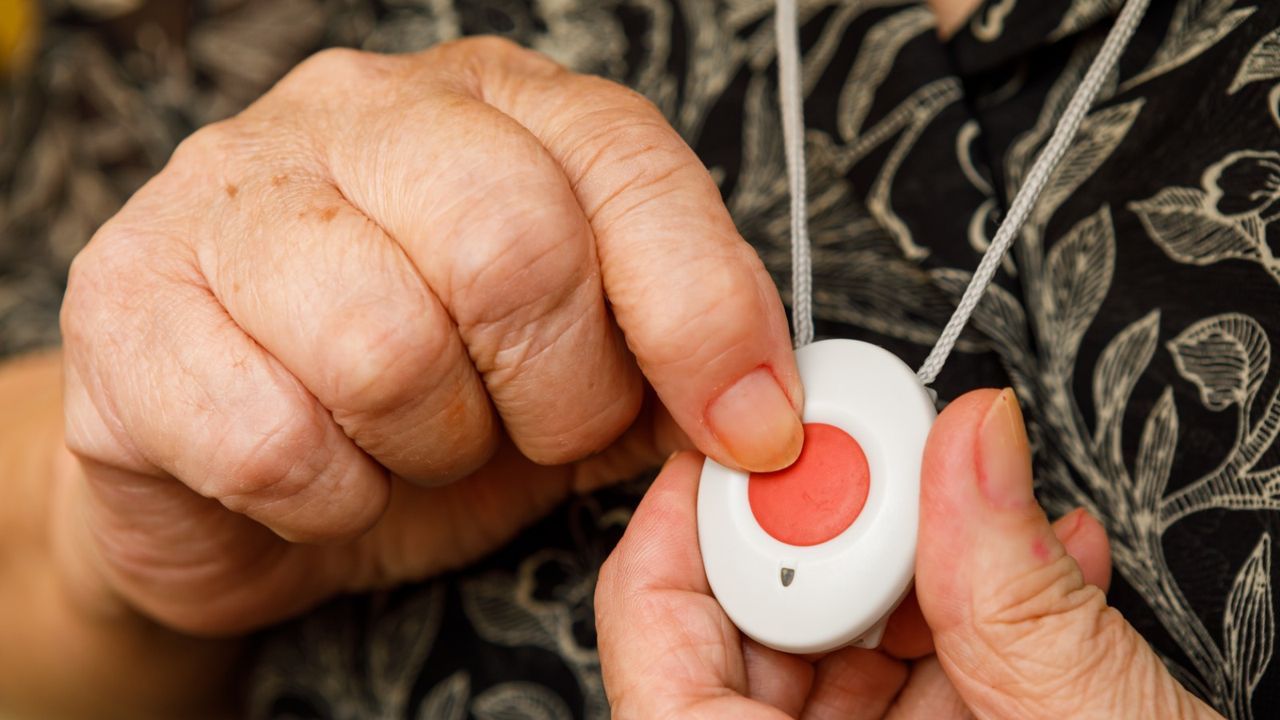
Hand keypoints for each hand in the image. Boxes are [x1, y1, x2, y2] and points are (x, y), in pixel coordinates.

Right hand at [56, 37, 803, 636]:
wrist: (244, 464)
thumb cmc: (433, 400)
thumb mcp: (582, 372)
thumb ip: (676, 366)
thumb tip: (767, 412)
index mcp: (498, 105)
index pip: (629, 166)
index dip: (705, 313)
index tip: (748, 427)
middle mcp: (363, 117)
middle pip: (511, 248)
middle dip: (554, 394)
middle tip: (532, 430)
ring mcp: (230, 193)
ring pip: (386, 348)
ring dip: (432, 448)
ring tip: (414, 443)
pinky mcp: (125, 299)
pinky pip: (271, 440)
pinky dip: (328, 497)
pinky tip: (324, 471)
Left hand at [596, 388, 1222, 718]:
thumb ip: (1009, 591)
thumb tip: (970, 445)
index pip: (652, 630)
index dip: (700, 516)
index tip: (767, 441)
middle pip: (748, 641)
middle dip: (836, 541)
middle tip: (898, 468)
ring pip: (835, 670)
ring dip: (919, 578)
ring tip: (985, 514)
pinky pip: (906, 710)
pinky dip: (967, 639)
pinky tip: (1031, 577)